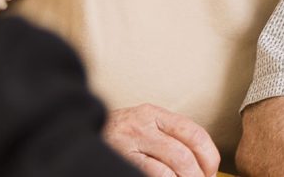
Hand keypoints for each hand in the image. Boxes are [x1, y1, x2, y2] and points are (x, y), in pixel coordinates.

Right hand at [104, 103, 219, 176]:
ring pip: (169, 168)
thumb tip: (202, 163)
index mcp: (153, 114)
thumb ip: (168, 136)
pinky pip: (151, 175)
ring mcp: (127, 144)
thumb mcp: (143, 127)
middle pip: (184, 154)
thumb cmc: (116, 137)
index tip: (211, 172)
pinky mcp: (119, 159)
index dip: (209, 155)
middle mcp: (141, 125)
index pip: (194, 132)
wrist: (73, 135)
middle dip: (197, 176)